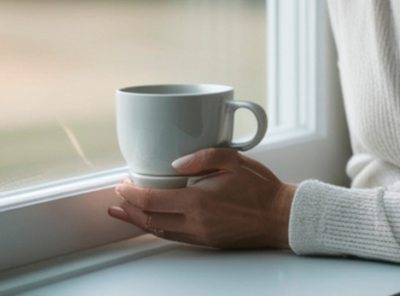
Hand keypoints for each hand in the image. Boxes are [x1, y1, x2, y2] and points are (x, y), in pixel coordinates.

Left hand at [107, 148, 297, 249]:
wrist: (283, 216)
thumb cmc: (262, 187)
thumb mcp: (233, 159)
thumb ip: (202, 157)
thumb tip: (175, 162)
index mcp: (198, 202)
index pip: (152, 201)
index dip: (131, 194)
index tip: (121, 185)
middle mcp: (197, 223)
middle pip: (150, 220)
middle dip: (129, 210)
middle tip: (116, 199)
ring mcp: (203, 235)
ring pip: (161, 231)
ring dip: (139, 222)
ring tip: (124, 214)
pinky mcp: (210, 241)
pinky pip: (176, 236)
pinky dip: (158, 229)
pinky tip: (154, 222)